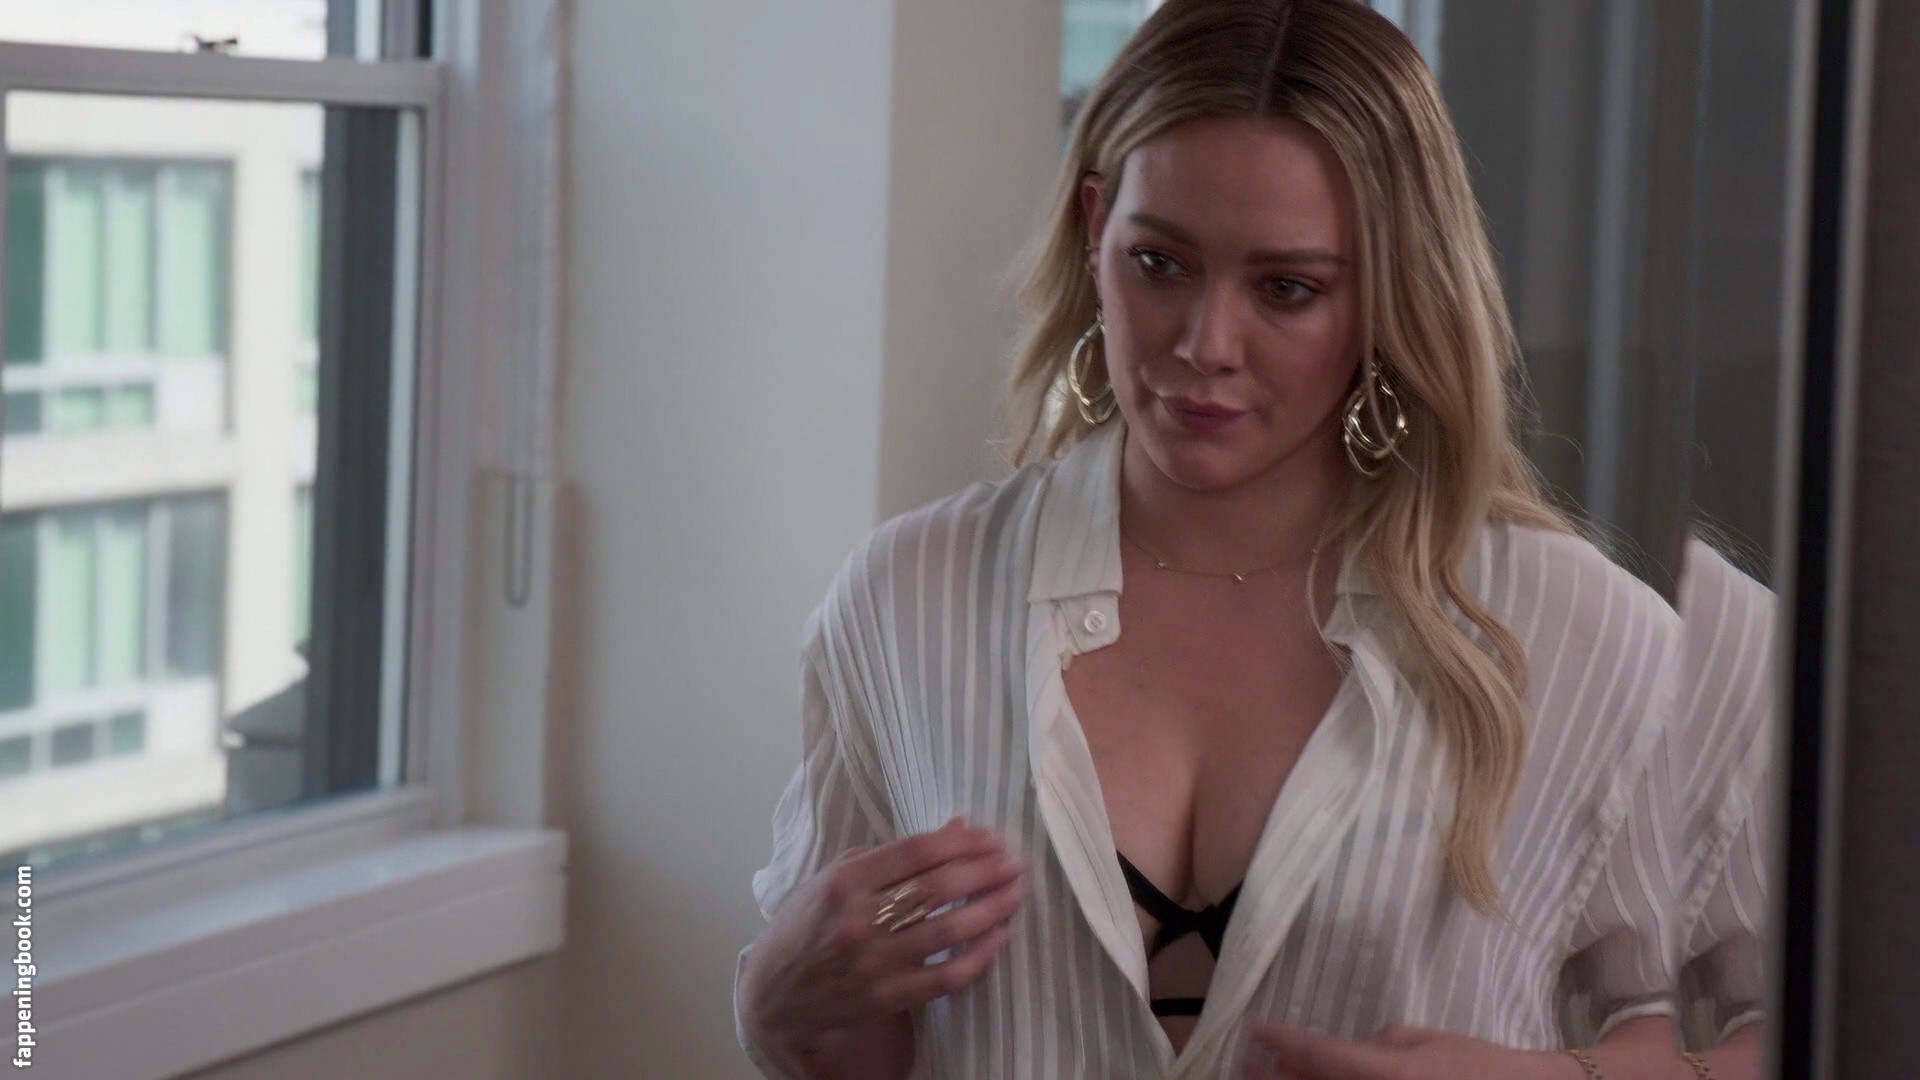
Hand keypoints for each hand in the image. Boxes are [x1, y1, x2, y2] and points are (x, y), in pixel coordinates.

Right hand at [740, 817, 1027, 1052]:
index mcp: (844, 882)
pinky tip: (999, 938)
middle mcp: (859, 919)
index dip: (961, 842)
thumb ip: (893, 856)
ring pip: (947, 930)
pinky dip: (978, 957)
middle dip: (985, 871)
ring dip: (990, 909)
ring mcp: (874, 962)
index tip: (991, 837)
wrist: (774, 993)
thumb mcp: (837, 877)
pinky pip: (945, 977)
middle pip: (937, 887)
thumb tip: (957, 827)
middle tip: (1014, 862)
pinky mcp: (887, 997)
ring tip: (1016, 893)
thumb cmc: (807, 924)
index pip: (916, 852)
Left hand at [1240, 1021, 1578, 1079]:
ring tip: (1263, 1076)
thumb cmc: (1476, 1065)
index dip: (1279, 1041)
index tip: (1255, 1029)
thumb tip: (1340, 1054)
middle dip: (1270, 1079)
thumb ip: (1374, 1047)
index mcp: (1385, 1074)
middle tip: (1244, 1064)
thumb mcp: (1422, 1041)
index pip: (1315, 1054)